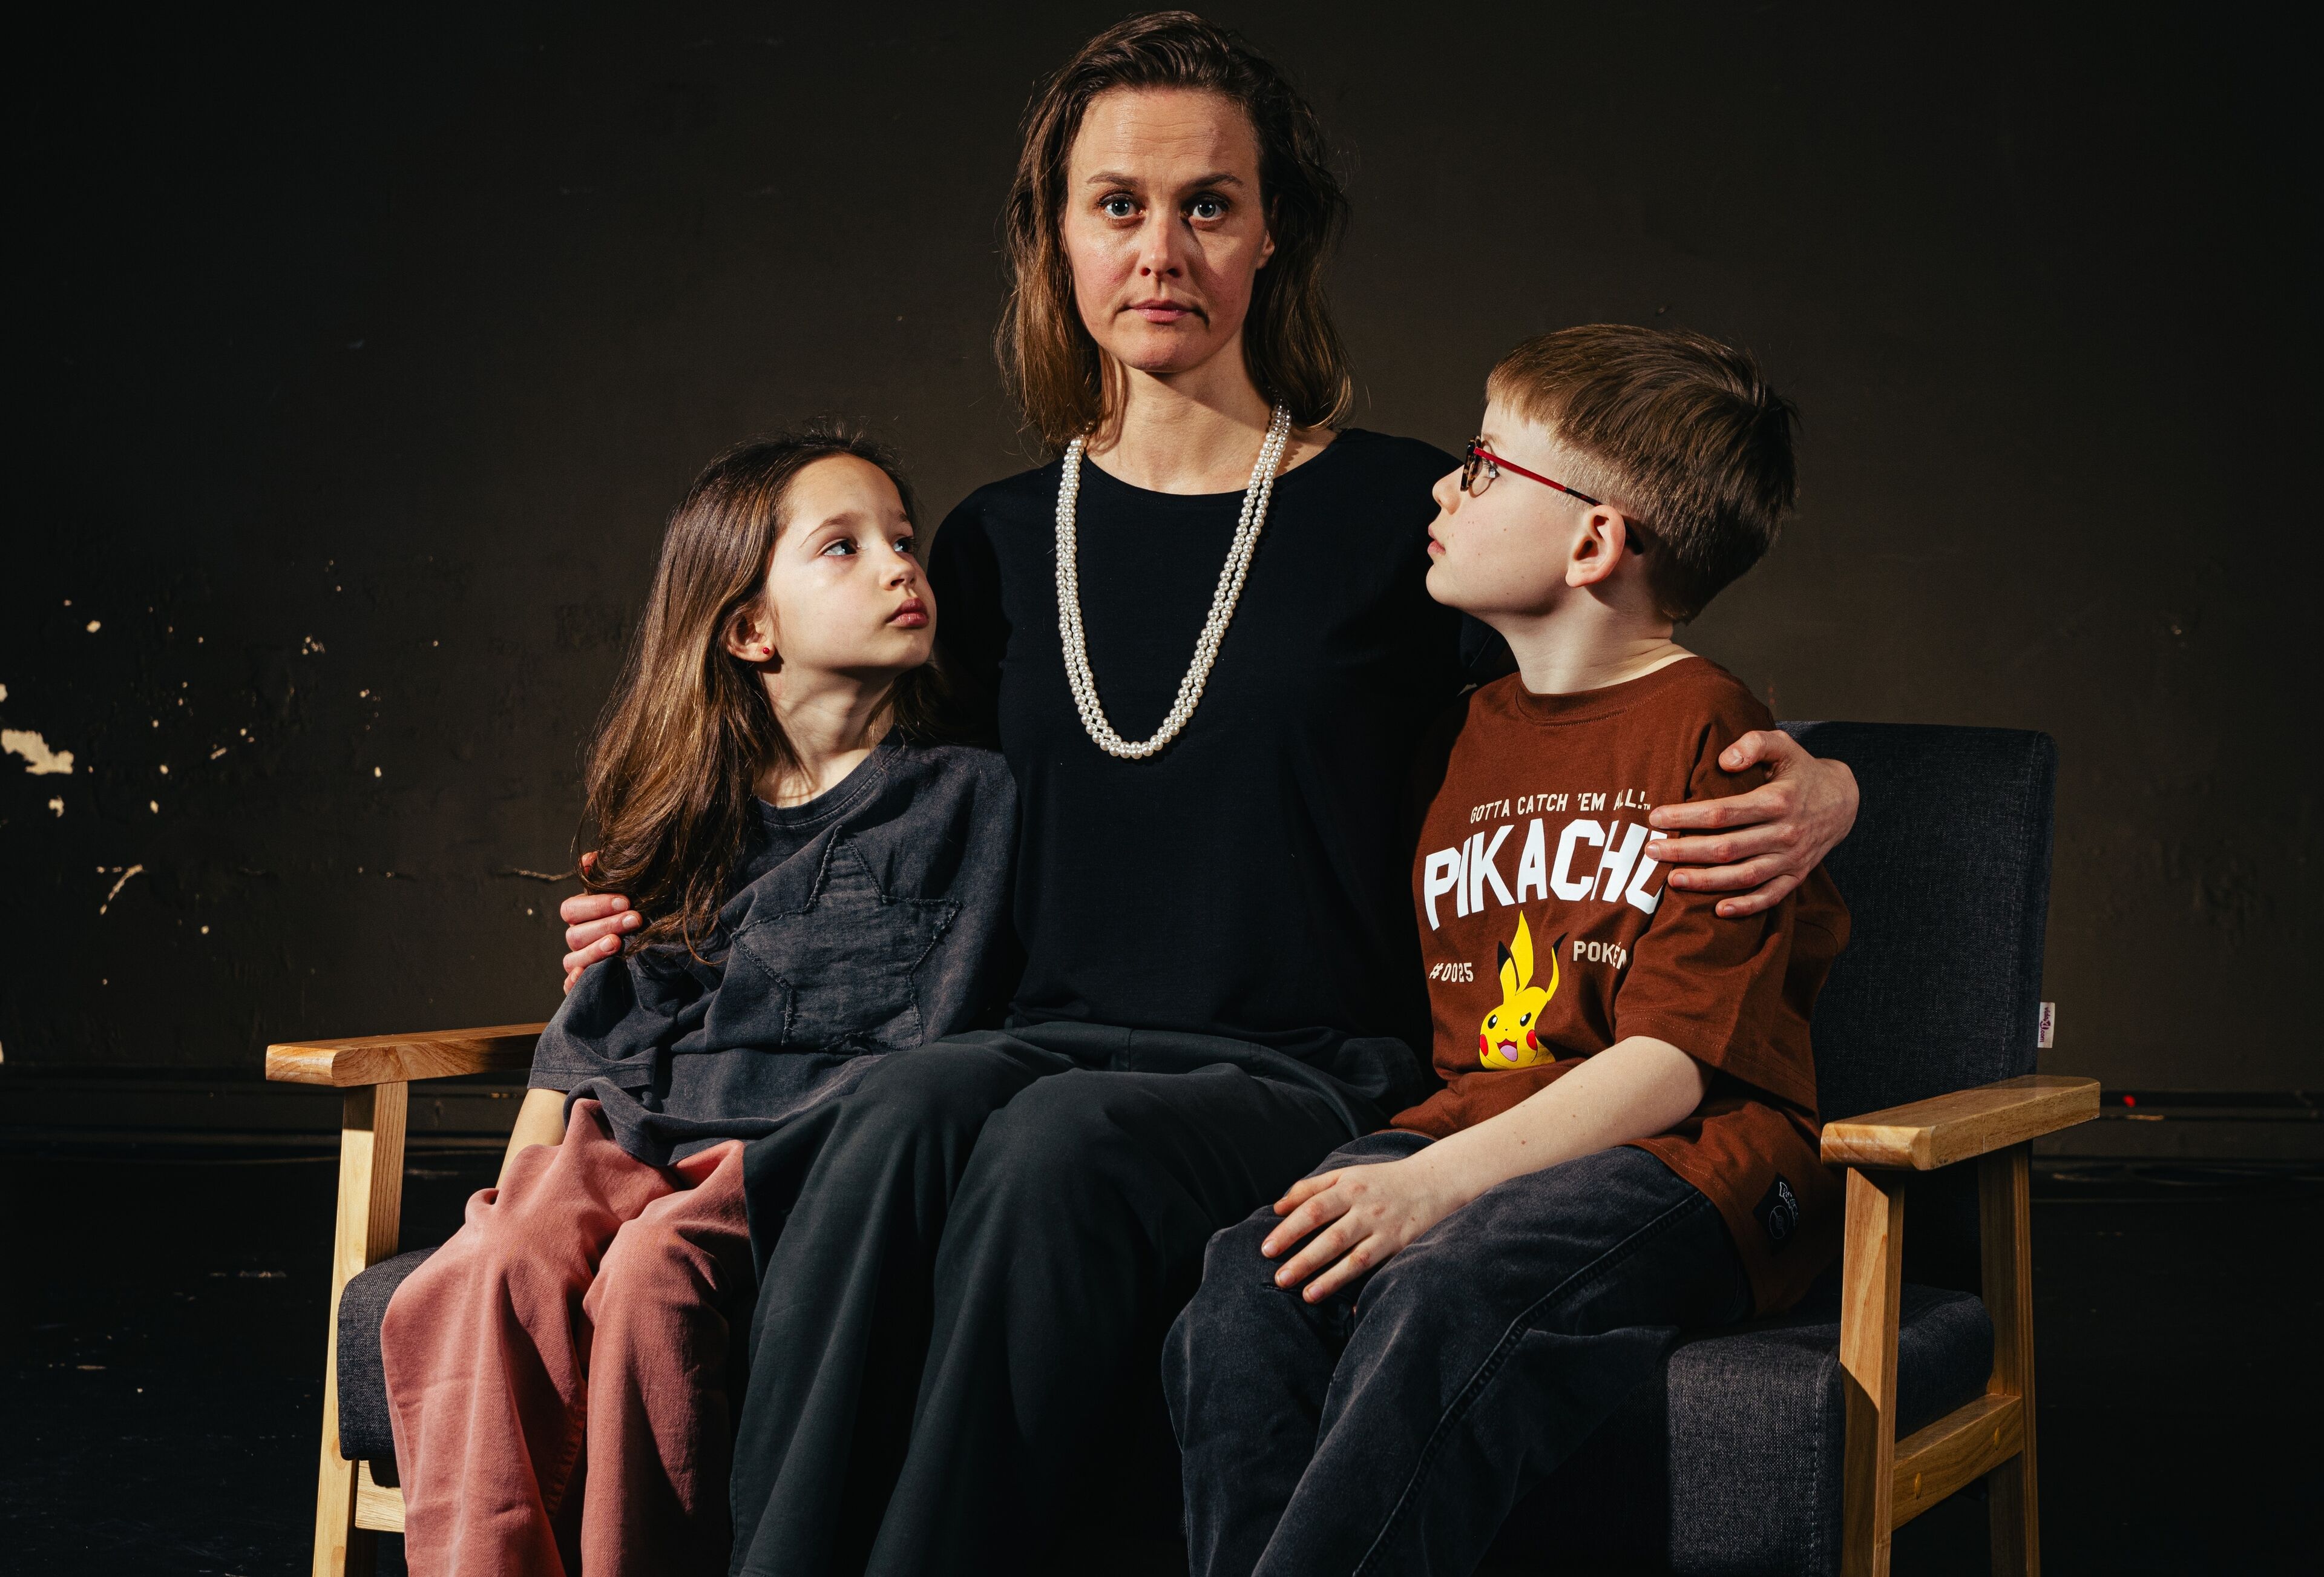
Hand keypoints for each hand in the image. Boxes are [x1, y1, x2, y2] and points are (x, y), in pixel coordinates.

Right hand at [559, 852, 638, 993]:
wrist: (657, 951)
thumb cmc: (637, 915)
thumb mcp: (628, 894)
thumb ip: (608, 876)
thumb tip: (592, 859)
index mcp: (581, 916)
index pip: (572, 909)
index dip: (596, 905)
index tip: (626, 901)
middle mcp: (577, 939)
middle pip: (575, 934)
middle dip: (605, 924)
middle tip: (634, 919)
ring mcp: (579, 963)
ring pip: (572, 959)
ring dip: (594, 951)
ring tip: (617, 944)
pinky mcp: (585, 986)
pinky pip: (571, 988)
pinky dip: (575, 982)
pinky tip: (585, 976)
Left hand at [1262, 1156, 1467, 1302]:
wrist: (1434, 1182)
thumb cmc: (1380, 1181)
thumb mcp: (1346, 1174)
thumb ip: (1310, 1188)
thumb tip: (1277, 1208)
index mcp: (1347, 1186)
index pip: (1312, 1209)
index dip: (1288, 1230)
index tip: (1267, 1249)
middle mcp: (1365, 1207)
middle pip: (1329, 1235)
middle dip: (1302, 1258)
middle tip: (1279, 1278)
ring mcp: (1384, 1228)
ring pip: (1352, 1256)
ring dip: (1327, 1277)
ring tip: (1305, 1294)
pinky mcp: (1400, 1245)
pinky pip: (1376, 1268)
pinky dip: (1360, 1285)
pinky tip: (1345, 1305)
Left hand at [1647, 730, 1858, 917]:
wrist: (1843, 800)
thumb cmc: (1801, 770)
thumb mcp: (1782, 745)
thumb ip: (1754, 743)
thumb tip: (1725, 760)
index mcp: (1778, 801)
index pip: (1723, 813)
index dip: (1687, 817)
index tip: (1656, 818)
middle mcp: (1785, 833)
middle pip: (1727, 848)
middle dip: (1685, 851)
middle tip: (1651, 850)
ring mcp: (1792, 858)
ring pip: (1744, 876)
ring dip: (1706, 882)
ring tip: (1671, 879)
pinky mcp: (1797, 875)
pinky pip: (1771, 896)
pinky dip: (1747, 906)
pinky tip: (1719, 910)